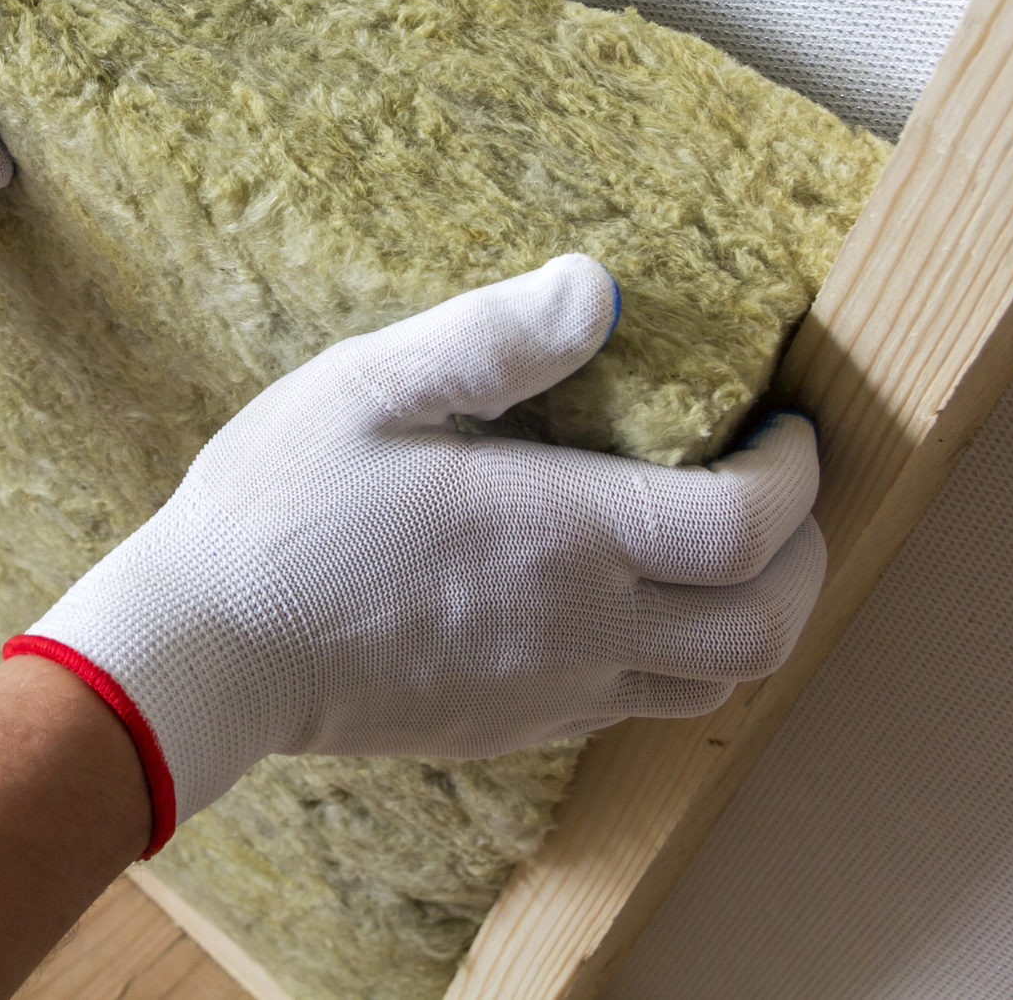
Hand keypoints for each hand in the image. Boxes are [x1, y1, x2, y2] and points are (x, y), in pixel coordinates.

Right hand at [7, 255, 826, 853]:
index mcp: (558, 536)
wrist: (207, 649)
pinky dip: (676, 655)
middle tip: (777, 487)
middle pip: (768, 624)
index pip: (748, 527)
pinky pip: (639, 706)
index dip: (796, 475)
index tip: (784, 426)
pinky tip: (621, 598)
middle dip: (805, 554)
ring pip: (718, 682)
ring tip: (720, 548)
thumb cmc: (277, 507)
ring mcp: (551, 691)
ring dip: (753, 615)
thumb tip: (596, 286)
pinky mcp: (515, 727)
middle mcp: (579, 628)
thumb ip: (492, 338)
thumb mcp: (367, 386)